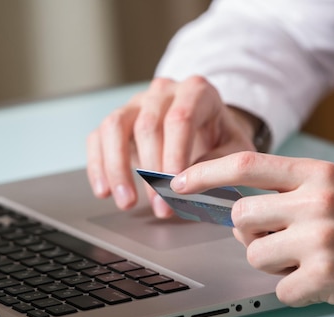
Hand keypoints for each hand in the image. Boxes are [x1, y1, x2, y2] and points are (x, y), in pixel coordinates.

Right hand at [86, 76, 257, 217]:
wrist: (209, 128)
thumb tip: (189, 183)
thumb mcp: (235, 150)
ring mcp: (136, 103)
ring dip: (117, 168)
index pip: (180, 118)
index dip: (174, 155)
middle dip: (151, 172)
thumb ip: (218, 164)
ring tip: (127, 202)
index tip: (173, 186)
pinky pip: (98, 138)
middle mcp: (163, 91)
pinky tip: (105, 191)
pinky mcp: (117, 120)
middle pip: (147, 126)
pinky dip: (98, 167)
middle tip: (160, 207)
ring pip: (115, 126)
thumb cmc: (222, 140)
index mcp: (197, 91)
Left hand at [171, 152, 333, 316]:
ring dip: (274, 266)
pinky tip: (324, 282)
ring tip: (308, 262)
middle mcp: (315, 201)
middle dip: (250, 236)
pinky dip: (295, 291)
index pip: (244, 164)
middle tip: (279, 242)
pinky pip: (280, 289)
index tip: (179, 181)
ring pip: (254, 256)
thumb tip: (238, 206)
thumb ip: (290, 191)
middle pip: (241, 218)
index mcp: (317, 175)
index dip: (204, 172)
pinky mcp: (325, 275)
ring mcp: (320, 238)